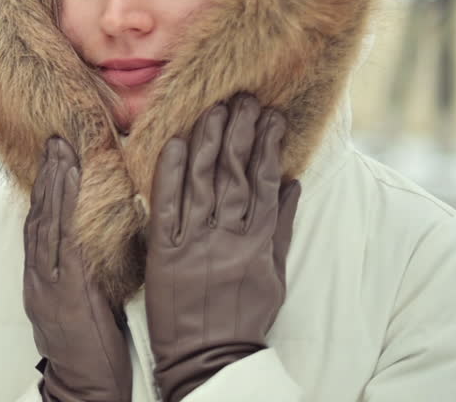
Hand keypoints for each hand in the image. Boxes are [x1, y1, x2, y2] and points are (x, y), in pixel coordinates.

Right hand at [24, 137, 131, 401]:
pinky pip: (64, 244)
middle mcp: (39, 278)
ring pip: (47, 225)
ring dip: (54, 185)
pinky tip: (71, 189)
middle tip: (56, 140)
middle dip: (47, 177)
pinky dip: (65, 212)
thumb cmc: (92, 351)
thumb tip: (111, 235)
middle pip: (39, 217)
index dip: (46, 189)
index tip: (55, 156)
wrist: (83, 389)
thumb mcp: (88, 303)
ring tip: (62, 152)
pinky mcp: (63, 293)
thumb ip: (91, 269)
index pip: (40, 225)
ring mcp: (48, 285)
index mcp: (43, 280)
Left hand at [144, 94, 300, 401]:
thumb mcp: (274, 274)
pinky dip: (169, 175)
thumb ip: (282, 228)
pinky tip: (173, 144)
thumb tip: (292, 183)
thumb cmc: (243, 317)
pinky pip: (165, 208)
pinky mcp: (163, 255)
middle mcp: (228, 238)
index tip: (271, 115)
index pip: (266, 183)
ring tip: (215, 110)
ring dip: (208, 142)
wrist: (209, 357)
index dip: (268, 146)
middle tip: (242, 98)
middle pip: (235, 175)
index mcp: (258, 243)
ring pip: (202, 183)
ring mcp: (195, 245)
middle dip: (240, 133)